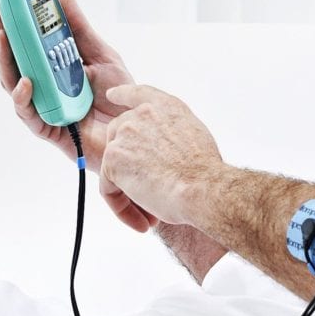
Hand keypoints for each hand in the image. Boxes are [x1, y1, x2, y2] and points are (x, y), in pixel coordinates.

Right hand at [0, 0, 137, 168]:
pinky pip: (28, 114)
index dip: (10, 21)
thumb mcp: (101, 55)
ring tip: (3, 39)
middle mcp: (42, 85)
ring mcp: (42, 106)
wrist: (135, 129)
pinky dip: (23, 97)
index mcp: (52, 66)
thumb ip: (80, 29)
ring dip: (5, 62)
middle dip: (2, 36)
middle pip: (12, 61)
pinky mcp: (46, 128)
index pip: (25, 42)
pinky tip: (26, 82)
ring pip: (12, 85)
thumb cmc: (118, 95)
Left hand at [95, 84, 224, 230]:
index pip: (137, 94)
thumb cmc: (206, 172)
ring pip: (114, 167)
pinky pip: (109, 188)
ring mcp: (124, 135)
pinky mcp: (113, 160)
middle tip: (150, 192)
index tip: (112, 97)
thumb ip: (172, 133)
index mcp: (165, 107)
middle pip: (118, 136)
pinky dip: (122, 208)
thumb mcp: (194, 136)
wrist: (203, 187)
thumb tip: (162, 151)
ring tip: (150, 214)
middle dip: (129, 166)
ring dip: (128, 192)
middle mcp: (141, 115)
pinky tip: (141, 221)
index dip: (123, 95)